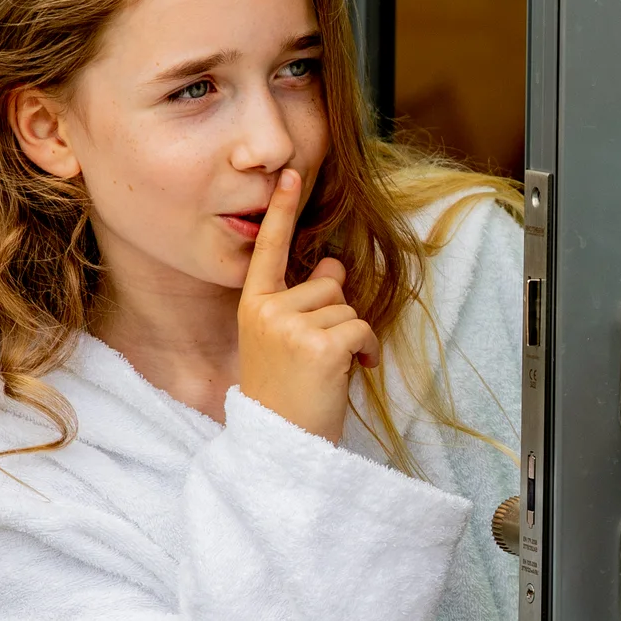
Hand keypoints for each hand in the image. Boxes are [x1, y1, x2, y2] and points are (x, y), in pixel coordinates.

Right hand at [236, 169, 378, 444]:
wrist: (282, 447)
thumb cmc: (287, 396)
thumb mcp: (285, 342)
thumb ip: (305, 302)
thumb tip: (333, 263)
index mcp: (253, 306)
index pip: (268, 251)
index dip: (280, 211)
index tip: (288, 173)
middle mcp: (267, 310)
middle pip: (328, 283)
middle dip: (337, 314)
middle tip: (319, 356)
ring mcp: (291, 326)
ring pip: (347, 306)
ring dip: (352, 335)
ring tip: (329, 368)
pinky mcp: (320, 345)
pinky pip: (362, 327)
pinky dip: (367, 349)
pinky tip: (353, 371)